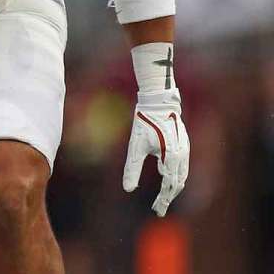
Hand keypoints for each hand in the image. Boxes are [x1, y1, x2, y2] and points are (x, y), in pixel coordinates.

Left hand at [123, 88, 188, 216]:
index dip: (163, 200)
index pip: (168, 185)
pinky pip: (183, 167)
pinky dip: (176, 177)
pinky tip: (167, 180)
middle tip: (158, 210)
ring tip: (163, 199)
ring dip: (173, 188)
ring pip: (182, 176)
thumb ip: (132, 169)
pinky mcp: (184, 145)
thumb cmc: (144, 123)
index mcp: (171, 157)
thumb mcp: (135, 146)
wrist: (158, 102)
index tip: (156, 211)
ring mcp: (185, 150)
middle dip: (168, 197)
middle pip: (177, 183)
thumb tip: (127, 189)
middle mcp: (182, 155)